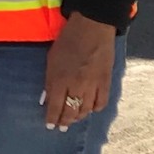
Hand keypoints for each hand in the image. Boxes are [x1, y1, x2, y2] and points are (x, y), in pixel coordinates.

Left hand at [42, 13, 116, 130]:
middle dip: (65, 122)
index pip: (55, 107)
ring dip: (78, 117)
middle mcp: (77, 86)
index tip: (50, 125)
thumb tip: (47, 99)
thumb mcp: (52, 58)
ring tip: (74, 119)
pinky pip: (101, 103)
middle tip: (61, 127)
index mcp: (60, 79)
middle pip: (71, 112)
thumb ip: (50, 80)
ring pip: (86, 110)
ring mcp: (93, 85)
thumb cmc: (68, 39)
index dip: (52, 118)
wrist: (93, 26)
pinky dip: (95, 109)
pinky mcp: (106, 82)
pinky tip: (90, 109)